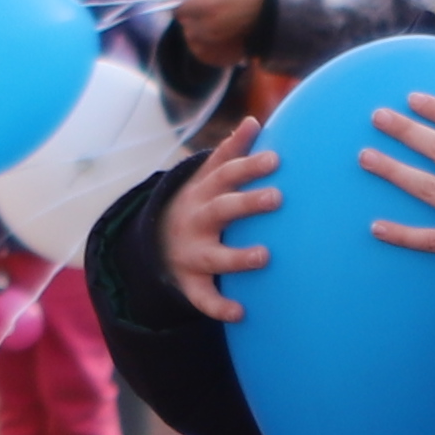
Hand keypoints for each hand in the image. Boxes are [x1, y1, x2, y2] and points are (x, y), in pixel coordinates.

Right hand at [158, 127, 279, 324]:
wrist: (156, 242)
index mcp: (204, 192)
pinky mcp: (190, 282)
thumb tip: (253, 121)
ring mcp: (192, 252)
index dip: (249, 166)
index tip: (276, 160)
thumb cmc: (199, 203)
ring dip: (237, 256)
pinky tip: (240, 312)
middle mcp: (197, 220)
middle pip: (221, 209)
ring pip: (213, 256)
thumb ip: (230, 152)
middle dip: (247, 204)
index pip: (226, 174)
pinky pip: (203, 296)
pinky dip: (218, 306)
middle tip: (277, 198)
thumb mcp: (206, 177)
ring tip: (264, 256)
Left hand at [173, 0, 270, 67]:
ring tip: (206, 22)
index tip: (189, 1)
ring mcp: (217, 42)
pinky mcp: (224, 53)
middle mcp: (209, 27)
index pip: (181, 9)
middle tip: (200, 10)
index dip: (182, 4)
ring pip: (192, 38)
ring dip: (194, 30)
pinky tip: (209, 36)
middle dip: (189, 16)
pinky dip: (201, 45)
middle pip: (185, 24)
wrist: (273, 9)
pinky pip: (202, 53)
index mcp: (207, 6)